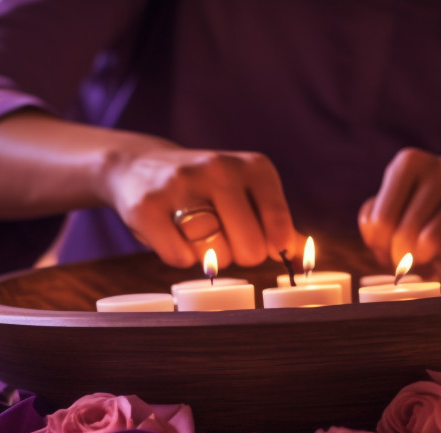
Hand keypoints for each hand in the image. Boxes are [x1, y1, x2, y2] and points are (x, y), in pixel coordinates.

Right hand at [104, 145, 299, 267]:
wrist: (138, 166)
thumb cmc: (205, 189)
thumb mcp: (247, 194)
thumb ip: (276, 223)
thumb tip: (302, 254)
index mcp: (254, 166)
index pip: (280, 229)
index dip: (270, 247)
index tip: (260, 243)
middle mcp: (219, 168)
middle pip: (249, 248)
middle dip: (238, 256)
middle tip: (224, 240)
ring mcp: (181, 185)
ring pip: (214, 254)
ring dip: (208, 259)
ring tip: (198, 236)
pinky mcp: (147, 207)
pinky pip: (179, 258)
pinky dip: (179, 258)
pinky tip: (173, 236)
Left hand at [359, 148, 440, 267]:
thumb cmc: (429, 203)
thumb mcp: (397, 202)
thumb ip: (374, 218)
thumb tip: (375, 238)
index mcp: (410, 162)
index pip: (380, 220)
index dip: (379, 246)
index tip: (385, 252)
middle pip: (406, 231)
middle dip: (401, 257)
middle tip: (403, 264)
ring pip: (434, 237)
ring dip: (424, 258)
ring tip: (422, 259)